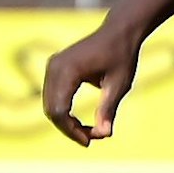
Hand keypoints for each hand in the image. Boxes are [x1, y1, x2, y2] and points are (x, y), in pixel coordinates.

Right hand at [41, 24, 140, 145]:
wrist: (120, 31)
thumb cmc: (122, 55)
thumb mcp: (119, 84)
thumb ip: (108, 109)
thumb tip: (105, 134)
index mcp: (68, 70)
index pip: (60, 110)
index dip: (72, 131)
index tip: (90, 141)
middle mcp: (55, 66)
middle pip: (52, 110)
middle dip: (69, 129)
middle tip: (92, 138)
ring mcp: (53, 66)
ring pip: (50, 106)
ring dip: (66, 123)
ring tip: (90, 131)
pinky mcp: (55, 68)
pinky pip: (53, 97)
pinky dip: (64, 112)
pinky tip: (80, 122)